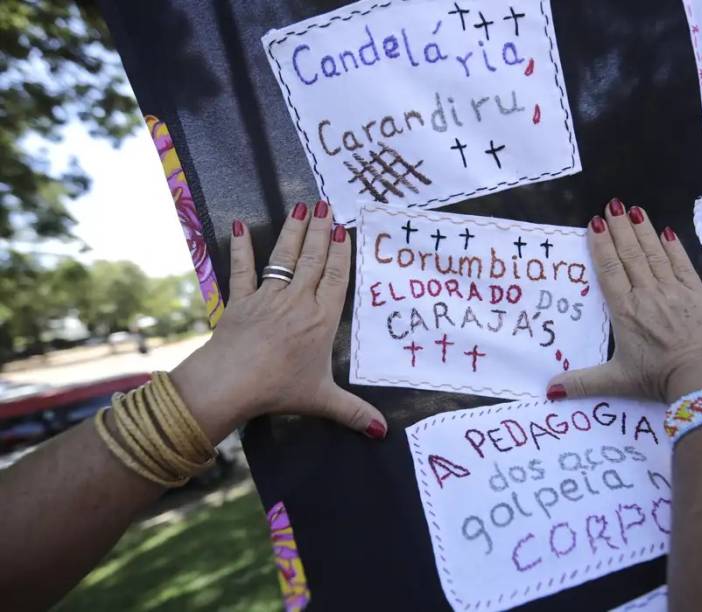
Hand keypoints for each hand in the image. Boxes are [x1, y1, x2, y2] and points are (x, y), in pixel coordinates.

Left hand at [170, 200, 386, 443]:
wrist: (231, 383)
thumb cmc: (279, 389)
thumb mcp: (322, 401)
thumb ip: (354, 412)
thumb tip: (383, 432)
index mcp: (321, 320)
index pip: (336, 279)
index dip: (342, 253)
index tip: (345, 230)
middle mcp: (298, 302)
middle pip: (313, 261)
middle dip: (321, 232)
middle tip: (327, 205)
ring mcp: (268, 298)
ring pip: (284, 259)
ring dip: (294, 233)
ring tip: (301, 207)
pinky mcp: (240, 301)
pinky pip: (243, 270)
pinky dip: (243, 248)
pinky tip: (243, 226)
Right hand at [547, 198, 701, 403]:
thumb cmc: (659, 378)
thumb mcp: (617, 381)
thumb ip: (582, 382)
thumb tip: (549, 391)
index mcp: (625, 311)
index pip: (610, 271)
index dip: (602, 246)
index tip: (596, 223)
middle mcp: (647, 294)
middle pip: (631, 255)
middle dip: (620, 229)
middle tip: (612, 205)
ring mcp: (674, 291)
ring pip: (654, 254)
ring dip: (643, 230)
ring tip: (634, 210)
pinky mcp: (697, 294)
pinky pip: (682, 264)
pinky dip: (673, 247)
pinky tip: (667, 231)